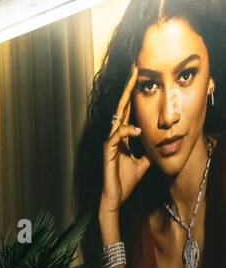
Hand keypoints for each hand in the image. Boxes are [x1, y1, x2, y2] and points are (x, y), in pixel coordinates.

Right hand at [100, 65, 149, 218]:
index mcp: (123, 135)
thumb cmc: (126, 179)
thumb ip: (148, 149)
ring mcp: (110, 142)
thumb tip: (160, 143)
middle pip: (121, 106)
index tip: (139, 77)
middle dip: (128, 88)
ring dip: (125, 102)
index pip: (128, 110)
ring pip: (117, 116)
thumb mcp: (144, 161)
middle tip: (134, 71)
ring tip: (132, 89)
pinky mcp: (108, 151)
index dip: (133, 94)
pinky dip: (127, 132)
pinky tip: (137, 131)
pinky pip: (117, 136)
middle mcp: (115, 134)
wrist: (115, 196)